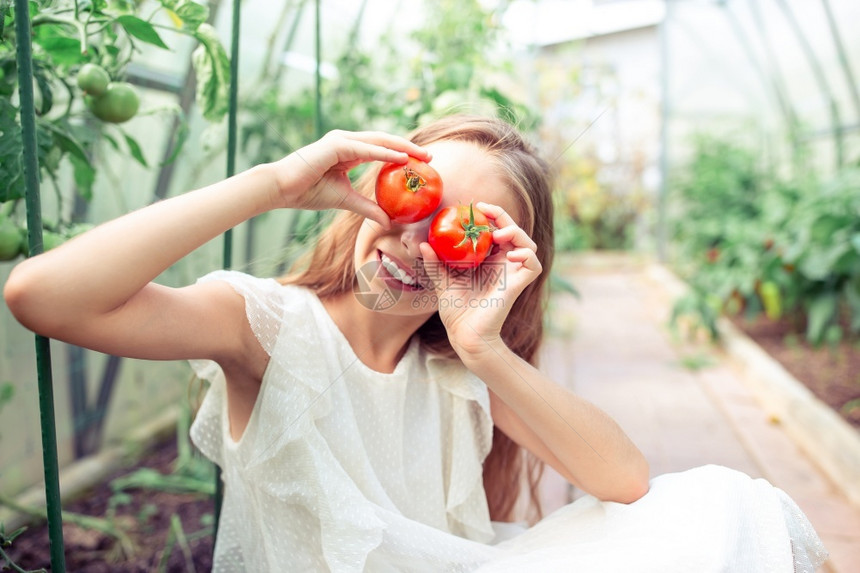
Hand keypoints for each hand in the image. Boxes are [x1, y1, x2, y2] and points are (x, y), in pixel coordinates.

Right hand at [272, 130, 430, 227]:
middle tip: (430, 156)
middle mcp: (346, 141)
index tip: (422, 162)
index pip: (382, 149)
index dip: (402, 153)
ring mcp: (341, 140)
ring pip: (379, 141)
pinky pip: (366, 149)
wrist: (282, 189)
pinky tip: (401, 158)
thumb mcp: (345, 201)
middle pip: (384, 141)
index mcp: (348, 151)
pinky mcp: (335, 145)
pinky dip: (384, 153)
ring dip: (402, 147)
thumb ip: (368, 208)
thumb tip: (388, 222)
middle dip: (408, 148)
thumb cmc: (308, 192)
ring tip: (421, 155)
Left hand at [418, 201, 541, 356]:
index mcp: (488, 260)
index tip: (476, 207)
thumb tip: (424, 244)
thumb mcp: (441, 281)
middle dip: (503, 217)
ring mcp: (512, 274)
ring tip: (498, 235)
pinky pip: (533, 264)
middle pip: (514, 232)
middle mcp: (503, 264)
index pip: (496, 230)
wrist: (464, 334)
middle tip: (486, 211)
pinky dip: (526, 254)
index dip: (492, 215)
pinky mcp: (518, 284)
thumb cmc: (455, 310)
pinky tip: (509, 254)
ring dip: (516, 232)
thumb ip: (435, 263)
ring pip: (528, 244)